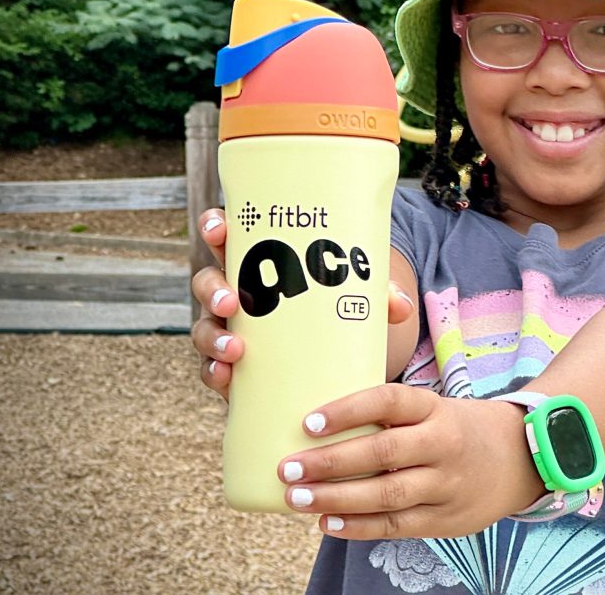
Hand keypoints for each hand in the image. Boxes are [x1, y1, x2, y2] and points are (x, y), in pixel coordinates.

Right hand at [189, 209, 416, 400]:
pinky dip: (215, 373)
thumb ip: (376, 296)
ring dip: (212, 338)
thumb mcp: (356, 295)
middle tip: (232, 301)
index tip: (219, 229)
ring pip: (204, 328)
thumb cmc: (335, 306)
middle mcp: (236, 291)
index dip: (215, 227)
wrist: (332, 357)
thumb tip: (400, 306)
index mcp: (258, 261)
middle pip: (207, 281)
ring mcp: (229, 329)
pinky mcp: (233, 367)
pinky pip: (212, 369)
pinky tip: (226, 377)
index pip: (227, 235)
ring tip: (235, 350)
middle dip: (213, 289)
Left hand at [276, 384, 545, 538]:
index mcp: (435, 408)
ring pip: (387, 494)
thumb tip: (319, 424)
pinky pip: (397, 525)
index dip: (348, 410)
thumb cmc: (457, 428)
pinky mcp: (446, 518)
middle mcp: (443, 443)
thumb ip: (389, 416)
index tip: (308, 422)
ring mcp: (447, 484)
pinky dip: (359, 527)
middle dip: (330, 462)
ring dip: (337, 498)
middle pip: (383, 453)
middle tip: (288, 468)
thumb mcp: (433, 408)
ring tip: (298, 498)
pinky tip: (327, 523)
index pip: (389, 401)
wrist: (522, 458)